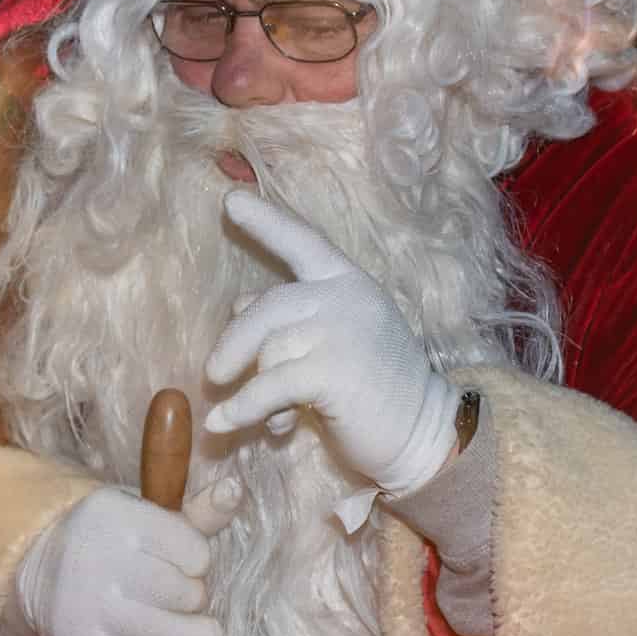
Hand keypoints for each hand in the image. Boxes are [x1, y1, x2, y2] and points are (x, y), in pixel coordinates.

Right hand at [5, 485, 223, 635]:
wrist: (39, 577)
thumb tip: (234, 490)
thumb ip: (194, 513)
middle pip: (179, 592)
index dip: (199, 562)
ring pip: (165, 633)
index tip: (190, 567)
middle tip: (194, 602)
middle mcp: (95, 557)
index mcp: (112, 514)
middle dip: (197, 601)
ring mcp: (85, 605)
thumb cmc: (109, 545)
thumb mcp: (143, 519)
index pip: (190, 548)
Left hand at [203, 188, 460, 497]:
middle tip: (213, 375)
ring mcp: (341, 330)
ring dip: (255, 391)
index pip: (303, 241)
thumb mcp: (337, 341)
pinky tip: (223, 424)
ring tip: (273, 419)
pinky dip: (242, 409)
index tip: (231, 201)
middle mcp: (346, 296)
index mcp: (348, 282)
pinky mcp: (331, 371)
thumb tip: (239, 302)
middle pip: (267, 307)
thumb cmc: (379, 390)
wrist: (423, 434)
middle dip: (234, 343)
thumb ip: (294, 317)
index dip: (266, 221)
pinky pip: (267, 387)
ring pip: (267, 350)